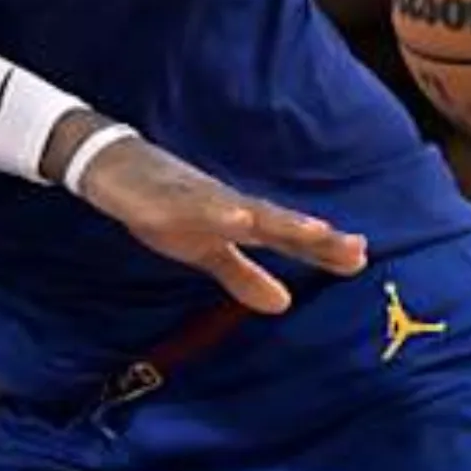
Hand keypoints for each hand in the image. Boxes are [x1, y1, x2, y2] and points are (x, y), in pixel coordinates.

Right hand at [69, 132, 366, 313]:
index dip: (318, 248)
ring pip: (242, 209)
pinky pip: (190, 205)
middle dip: (310, 234)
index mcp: (234, 218)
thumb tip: (285, 304)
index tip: (360, 258)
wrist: (110, 165)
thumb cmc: (161, 205)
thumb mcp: (203, 249)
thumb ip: (242, 275)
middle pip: (273, 219)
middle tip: (353, 247)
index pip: (283, 235)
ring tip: (312, 230)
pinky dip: (215, 210)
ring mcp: (193, 197)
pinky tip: (236, 217)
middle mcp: (223, 203)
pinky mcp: (161, 198)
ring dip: (276, 220)